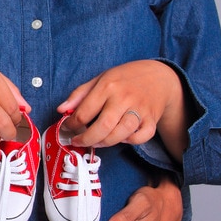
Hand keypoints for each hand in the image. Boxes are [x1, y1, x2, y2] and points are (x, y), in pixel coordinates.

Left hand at [58, 60, 188, 159]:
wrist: (159, 77)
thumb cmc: (124, 79)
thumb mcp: (99, 79)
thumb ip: (79, 94)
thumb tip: (61, 110)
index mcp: (107, 86)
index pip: (84, 111)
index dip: (71, 124)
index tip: (67, 128)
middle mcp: (124, 98)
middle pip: (103, 126)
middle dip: (86, 139)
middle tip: (77, 141)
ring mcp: (140, 109)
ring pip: (121, 134)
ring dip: (105, 142)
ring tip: (95, 141)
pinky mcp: (152, 119)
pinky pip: (141, 137)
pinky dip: (130, 141)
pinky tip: (120, 137)